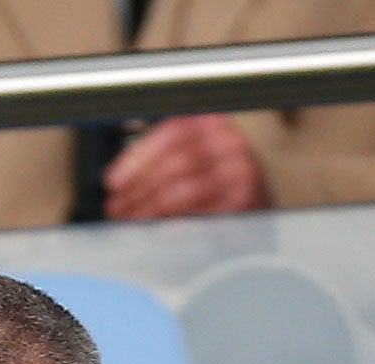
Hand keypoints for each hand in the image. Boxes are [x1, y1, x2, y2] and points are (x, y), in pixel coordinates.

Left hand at [104, 114, 268, 220]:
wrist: (261, 186)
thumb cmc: (216, 168)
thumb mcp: (194, 148)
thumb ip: (163, 154)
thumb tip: (121, 179)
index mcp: (212, 123)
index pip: (170, 135)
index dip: (136, 159)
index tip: (113, 181)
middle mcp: (227, 144)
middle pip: (172, 166)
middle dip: (137, 190)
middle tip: (116, 206)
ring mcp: (238, 173)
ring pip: (181, 192)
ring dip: (148, 209)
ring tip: (130, 219)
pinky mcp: (242, 201)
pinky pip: (198, 215)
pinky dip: (172, 223)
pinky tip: (155, 228)